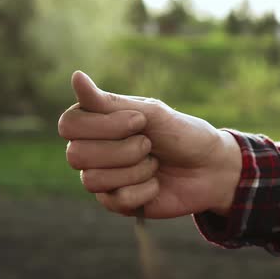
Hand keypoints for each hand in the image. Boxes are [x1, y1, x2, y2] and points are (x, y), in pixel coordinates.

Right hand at [58, 71, 240, 218]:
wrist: (210, 168)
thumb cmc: (182, 134)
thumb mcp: (150, 113)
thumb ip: (109, 102)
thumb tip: (76, 76)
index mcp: (97, 122)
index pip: (69, 125)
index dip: (104, 126)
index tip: (140, 122)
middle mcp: (93, 149)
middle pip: (76, 155)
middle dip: (123, 150)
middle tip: (150, 145)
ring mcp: (103, 177)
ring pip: (92, 180)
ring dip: (134, 170)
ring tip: (154, 164)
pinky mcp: (117, 202)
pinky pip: (115, 200)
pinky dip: (143, 190)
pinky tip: (156, 184)